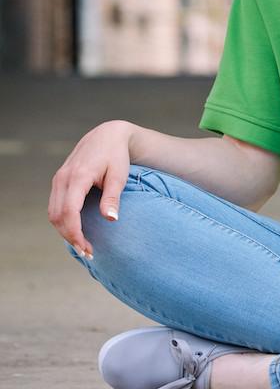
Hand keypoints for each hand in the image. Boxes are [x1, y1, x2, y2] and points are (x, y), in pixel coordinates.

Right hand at [48, 121, 132, 258]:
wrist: (107, 136)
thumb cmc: (116, 156)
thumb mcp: (119, 176)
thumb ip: (113, 197)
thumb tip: (111, 219)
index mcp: (78, 176)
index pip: (69, 212)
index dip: (76, 233)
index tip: (87, 249)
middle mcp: (63, 178)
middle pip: (58, 216)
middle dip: (70, 237)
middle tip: (88, 252)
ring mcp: (58, 179)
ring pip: (53, 213)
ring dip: (65, 231)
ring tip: (83, 245)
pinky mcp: (59, 181)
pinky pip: (55, 206)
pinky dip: (62, 221)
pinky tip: (76, 231)